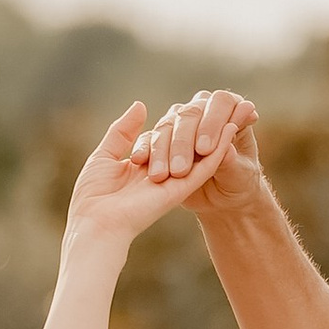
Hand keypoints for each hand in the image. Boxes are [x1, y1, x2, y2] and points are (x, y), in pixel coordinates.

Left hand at [64, 100, 252, 248]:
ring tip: (235, 111)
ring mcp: (173, 182)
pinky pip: (206, 167)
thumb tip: (141, 105)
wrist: (96, 223)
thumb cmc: (93, 195)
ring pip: (201, 155)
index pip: (166, 140)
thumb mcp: (104, 156)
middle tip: (222, 106)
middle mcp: (161, 174)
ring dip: (218, 133)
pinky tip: (231, 128)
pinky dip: (220, 147)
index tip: (193, 108)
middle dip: (204, 126)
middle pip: (187, 145)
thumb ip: (123, 132)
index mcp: (142, 168)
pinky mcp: (181, 189)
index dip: (180, 125)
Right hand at [129, 87, 260, 214]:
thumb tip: (227, 151)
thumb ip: (233, 163)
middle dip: (184, 141)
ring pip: (167, 125)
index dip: (212, 122)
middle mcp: (204, 111)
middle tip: (182, 168)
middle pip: (190, 112)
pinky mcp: (162, 138)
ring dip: (163, 149)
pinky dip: (144, 148)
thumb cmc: (239, 181)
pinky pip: (149, 137)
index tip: (205, 149)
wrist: (223, 199)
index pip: (221, 102)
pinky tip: (139, 160)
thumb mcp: (240, 176)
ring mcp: (181, 122)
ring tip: (163, 175)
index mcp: (230, 111)